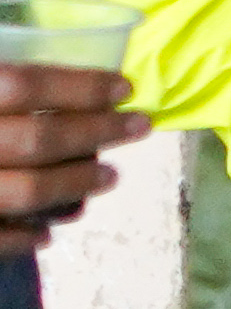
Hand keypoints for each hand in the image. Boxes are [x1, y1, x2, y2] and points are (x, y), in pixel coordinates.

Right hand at [0, 60, 146, 233]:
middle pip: (37, 139)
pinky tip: (48, 232)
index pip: (23, 85)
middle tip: (140, 126)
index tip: (125, 88)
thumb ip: (6, 82)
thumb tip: (64, 72)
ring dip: (76, 183)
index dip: (79, 86)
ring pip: (27, 191)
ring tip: (111, 176)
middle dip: (96, 132)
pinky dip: (27, 236)